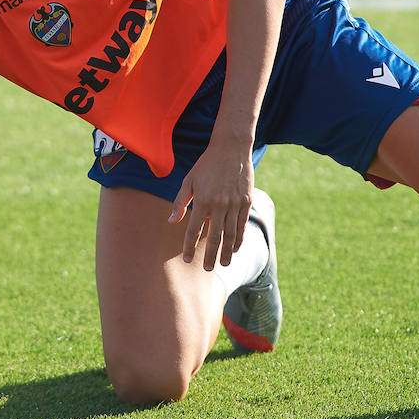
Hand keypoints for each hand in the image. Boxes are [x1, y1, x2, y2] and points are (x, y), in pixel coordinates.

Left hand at [169, 136, 253, 270]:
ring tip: (223, 264)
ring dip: (227, 252)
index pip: (194, 231)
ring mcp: (235, 204)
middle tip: (207, 269)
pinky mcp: (246, 202)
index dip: (189, 246)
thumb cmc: (206, 164)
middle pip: (214, 238)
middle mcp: (219, 205)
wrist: (231, 148)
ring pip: (231, 235)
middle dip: (210, 256)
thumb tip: (171, 222)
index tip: (187, 259)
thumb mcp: (189, 180)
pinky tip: (235, 248)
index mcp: (203, 201)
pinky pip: (242, 225)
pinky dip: (239, 238)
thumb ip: (179, 202)